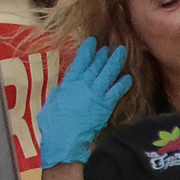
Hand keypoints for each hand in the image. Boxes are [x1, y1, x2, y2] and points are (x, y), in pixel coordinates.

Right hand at [38, 37, 130, 168]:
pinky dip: (122, 84)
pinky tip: (128, 78)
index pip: (79, 62)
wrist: (63, 137)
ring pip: (107, 74)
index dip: (87, 50)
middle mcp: (82, 85)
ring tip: (121, 52)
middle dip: (104, 55)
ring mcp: (94, 94)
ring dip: (115, 63)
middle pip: (95, 66)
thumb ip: (58, 94)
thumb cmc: (53, 123)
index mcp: (68, 83)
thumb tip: (61, 89)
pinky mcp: (104, 106)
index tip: (92, 41)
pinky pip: (116, 92)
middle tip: (111, 46)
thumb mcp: (51, 103)